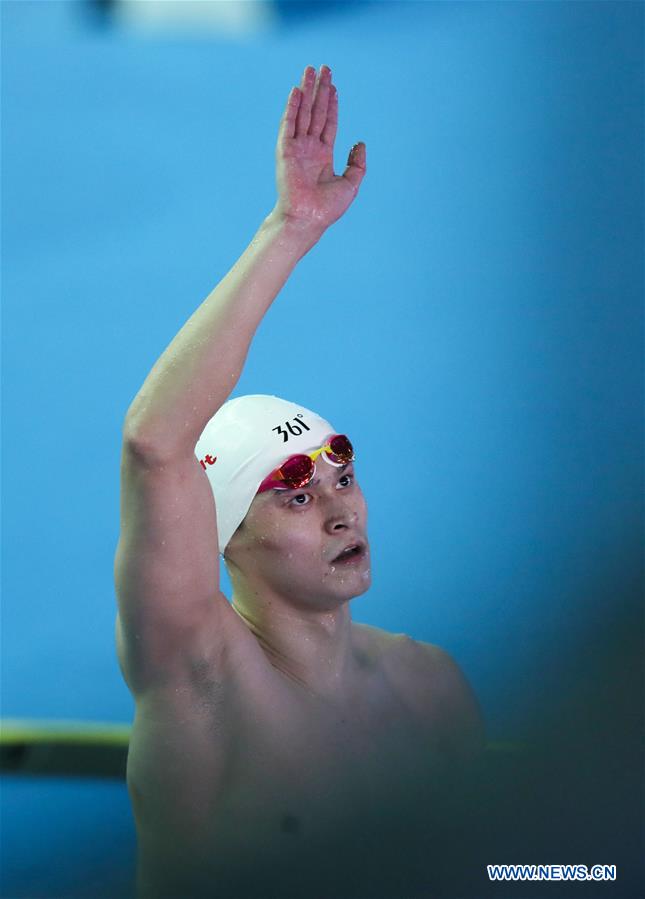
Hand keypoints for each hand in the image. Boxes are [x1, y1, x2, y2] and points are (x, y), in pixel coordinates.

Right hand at [272, 65, 365, 233]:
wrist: (307, 219)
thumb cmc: (327, 209)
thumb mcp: (351, 184)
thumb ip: (358, 164)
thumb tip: (360, 143)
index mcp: (323, 156)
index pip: (328, 124)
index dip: (331, 104)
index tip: (334, 86)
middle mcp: (309, 149)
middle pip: (315, 112)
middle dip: (320, 90)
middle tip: (323, 68)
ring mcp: (296, 148)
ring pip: (302, 113)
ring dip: (306, 91)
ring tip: (310, 70)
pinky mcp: (285, 151)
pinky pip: (288, 124)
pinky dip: (292, 107)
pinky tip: (297, 90)